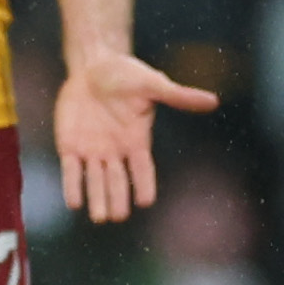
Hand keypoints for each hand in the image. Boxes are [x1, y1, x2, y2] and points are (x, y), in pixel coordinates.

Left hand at [50, 52, 217, 220]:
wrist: (92, 66)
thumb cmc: (125, 74)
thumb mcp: (152, 84)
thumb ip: (178, 95)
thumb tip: (213, 100)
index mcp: (137, 141)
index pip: (143, 169)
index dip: (144, 185)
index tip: (146, 201)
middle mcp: (115, 152)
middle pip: (118, 181)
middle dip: (117, 199)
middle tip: (117, 217)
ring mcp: (92, 151)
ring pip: (95, 181)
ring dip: (96, 199)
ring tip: (98, 217)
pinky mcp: (70, 145)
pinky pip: (72, 170)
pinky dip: (73, 186)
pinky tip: (74, 203)